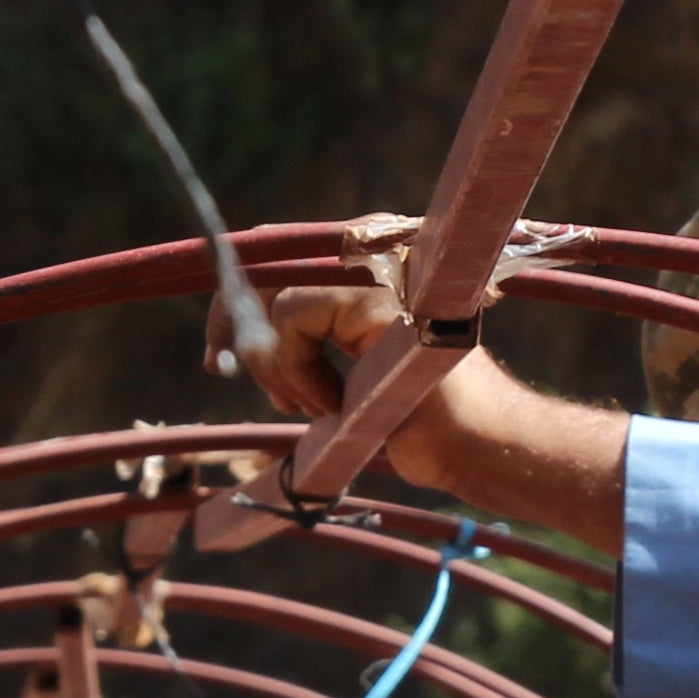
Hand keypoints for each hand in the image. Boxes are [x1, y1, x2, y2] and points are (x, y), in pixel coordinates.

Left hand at [204, 277, 627, 547]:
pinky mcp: (379, 296)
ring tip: (315, 405)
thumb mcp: (347, 376)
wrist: (480, 447)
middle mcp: (378, 249)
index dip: (236, 293)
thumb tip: (236, 339)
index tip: (218, 349)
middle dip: (229, 318)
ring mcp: (382, 267)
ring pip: (276, 300)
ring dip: (276, 364)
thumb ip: (305, 346)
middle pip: (268, 261)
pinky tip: (332, 404)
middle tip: (218, 364)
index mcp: (373, 262)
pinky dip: (297, 368)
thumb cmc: (420, 423)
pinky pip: (295, 318)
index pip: (284, 252)